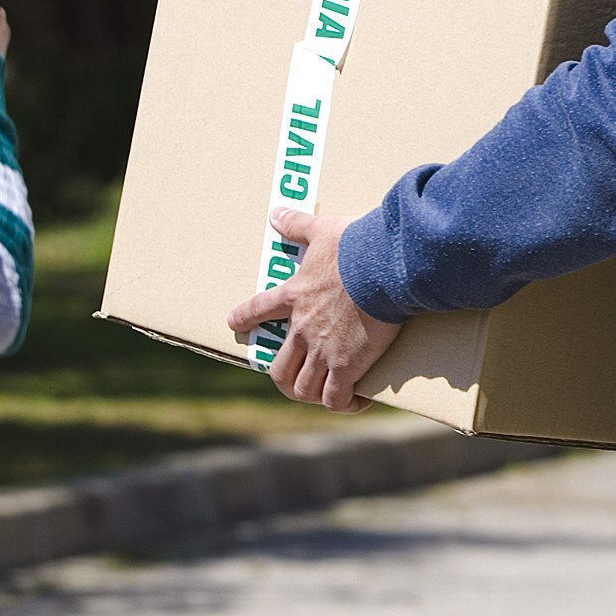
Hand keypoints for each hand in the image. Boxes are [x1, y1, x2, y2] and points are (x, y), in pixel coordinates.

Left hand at [228, 206, 395, 412]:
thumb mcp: (322, 230)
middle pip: (279, 367)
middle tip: (294, 381)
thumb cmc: (354, 247)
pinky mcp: (347, 365)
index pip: (258, 310)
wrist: (382, 269)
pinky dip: (343, 404)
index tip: (233, 324)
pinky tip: (355, 402)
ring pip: (302, 388)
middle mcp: (302, 329)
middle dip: (284, 379)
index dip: (244, 318)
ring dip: (310, 395)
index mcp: (294, 296)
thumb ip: (298, 224)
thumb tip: (276, 212)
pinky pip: (336, 398)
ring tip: (322, 396)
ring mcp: (322, 351)